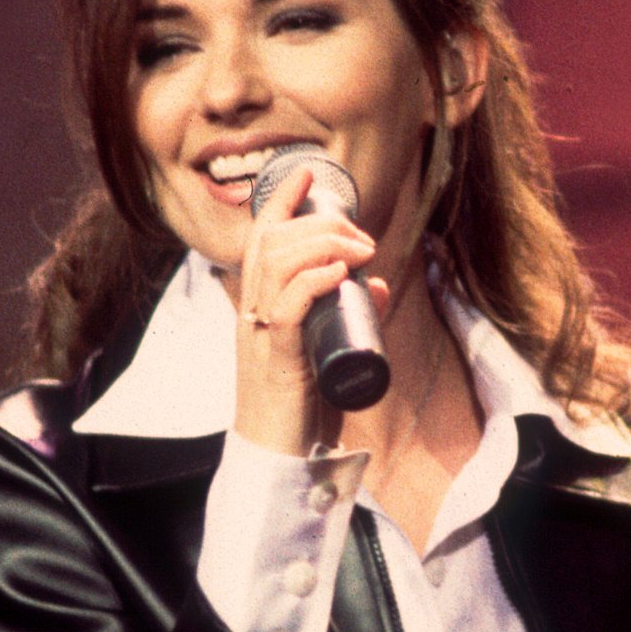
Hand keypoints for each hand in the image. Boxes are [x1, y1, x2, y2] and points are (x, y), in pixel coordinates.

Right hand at [230, 159, 385, 453]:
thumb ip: (349, 314)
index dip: (280, 199)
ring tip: (360, 249)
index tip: (307, 173)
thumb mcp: (325, 349)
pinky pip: (287, 308)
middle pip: (272, 241)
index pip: (260, 238)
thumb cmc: (299, 405)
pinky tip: (340, 272)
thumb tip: (379, 284)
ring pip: (276, 264)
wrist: (277, 459)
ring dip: (323, 245)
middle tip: (362, 235)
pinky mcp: (276, 360)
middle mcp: (251, 312)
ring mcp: (260, 335)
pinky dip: (313, 282)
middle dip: (319, 222)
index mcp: (257, 305)